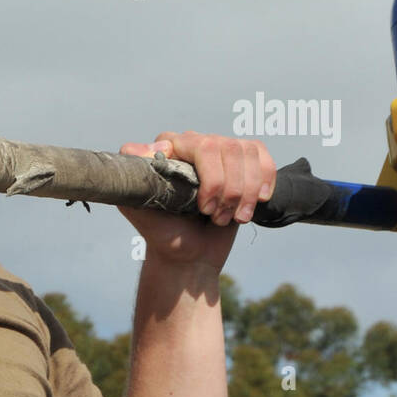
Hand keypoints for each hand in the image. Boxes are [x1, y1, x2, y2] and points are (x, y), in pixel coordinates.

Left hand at [116, 132, 275, 272]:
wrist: (189, 253)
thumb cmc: (162, 232)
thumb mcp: (138, 209)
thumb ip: (132, 180)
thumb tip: (131, 149)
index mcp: (168, 149)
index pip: (200, 145)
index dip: (211, 178)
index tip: (203, 208)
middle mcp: (194, 143)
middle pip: (227, 147)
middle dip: (228, 188)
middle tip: (215, 216)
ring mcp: (220, 151)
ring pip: (247, 154)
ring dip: (245, 193)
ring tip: (229, 218)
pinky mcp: (243, 164)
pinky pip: (263, 159)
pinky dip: (264, 183)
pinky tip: (257, 201)